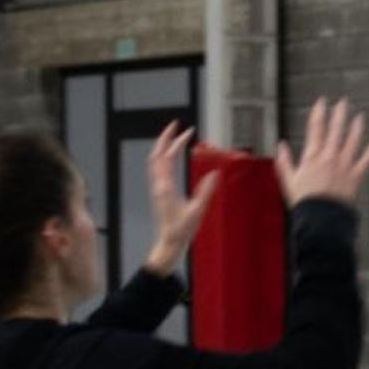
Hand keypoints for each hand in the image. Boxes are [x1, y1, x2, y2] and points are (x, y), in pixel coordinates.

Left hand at [144, 121, 218, 274]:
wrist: (169, 243)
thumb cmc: (181, 230)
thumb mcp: (197, 211)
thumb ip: (206, 192)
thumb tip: (215, 174)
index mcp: (166, 187)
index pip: (169, 157)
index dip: (177, 142)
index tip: (189, 132)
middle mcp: (159, 185)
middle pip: (156, 154)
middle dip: (165, 137)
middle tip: (175, 125)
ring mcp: (157, 188)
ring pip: (154, 160)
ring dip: (162, 146)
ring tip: (172, 136)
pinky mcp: (159, 192)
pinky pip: (156, 168)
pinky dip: (162, 156)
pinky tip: (170, 156)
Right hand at [275, 97, 368, 206]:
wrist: (320, 219)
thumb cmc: (303, 201)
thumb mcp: (289, 180)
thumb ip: (285, 161)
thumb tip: (280, 145)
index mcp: (312, 156)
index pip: (316, 128)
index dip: (319, 113)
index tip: (322, 102)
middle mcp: (329, 157)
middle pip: (335, 130)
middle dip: (339, 114)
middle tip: (343, 102)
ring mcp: (343, 166)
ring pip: (352, 141)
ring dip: (356, 128)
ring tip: (360, 117)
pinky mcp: (355, 177)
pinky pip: (364, 161)